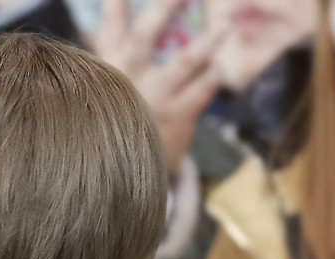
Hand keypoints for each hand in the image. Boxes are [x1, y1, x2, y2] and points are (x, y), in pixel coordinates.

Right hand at [90, 0, 229, 169]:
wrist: (123, 166)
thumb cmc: (121, 105)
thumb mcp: (109, 73)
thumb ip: (113, 41)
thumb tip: (109, 10)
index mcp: (110, 59)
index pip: (112, 20)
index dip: (118, 2)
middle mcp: (127, 75)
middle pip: (145, 36)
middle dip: (164, 7)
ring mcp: (152, 97)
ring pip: (183, 64)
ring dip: (205, 44)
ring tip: (225, 25)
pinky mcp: (175, 117)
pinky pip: (200, 92)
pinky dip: (212, 78)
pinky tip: (219, 68)